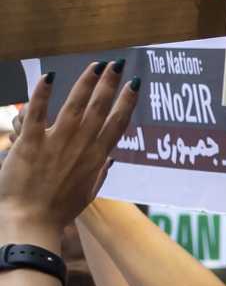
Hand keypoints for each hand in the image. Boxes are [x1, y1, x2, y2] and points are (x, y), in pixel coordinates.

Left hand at [0, 65, 140, 237]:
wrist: (30, 220)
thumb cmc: (58, 211)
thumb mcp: (87, 194)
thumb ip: (100, 174)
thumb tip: (110, 160)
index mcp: (96, 158)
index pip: (117, 123)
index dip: (128, 101)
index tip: (136, 84)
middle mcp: (81, 146)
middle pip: (100, 108)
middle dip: (111, 83)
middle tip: (119, 64)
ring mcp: (57, 143)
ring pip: (75, 105)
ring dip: (87, 82)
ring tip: (97, 65)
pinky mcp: (30, 143)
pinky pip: (37, 113)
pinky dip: (43, 93)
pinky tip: (49, 76)